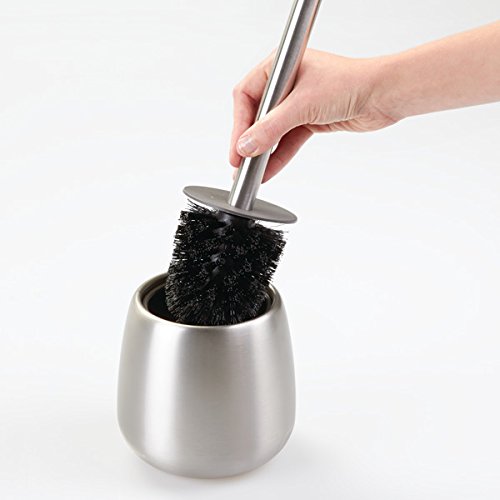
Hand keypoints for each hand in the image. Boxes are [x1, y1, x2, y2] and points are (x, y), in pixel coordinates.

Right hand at [229, 49, 397, 181]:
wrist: (383, 95)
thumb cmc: (351, 82)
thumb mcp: (303, 105)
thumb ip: (271, 128)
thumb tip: (246, 145)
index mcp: (280, 66)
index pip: (247, 96)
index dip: (239, 124)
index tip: (237, 148)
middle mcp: (286, 83)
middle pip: (257, 116)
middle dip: (249, 141)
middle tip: (240, 163)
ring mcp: (298, 102)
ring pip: (272, 131)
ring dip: (263, 152)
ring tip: (252, 172)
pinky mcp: (309, 119)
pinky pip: (287, 140)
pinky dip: (279, 155)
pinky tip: (269, 170)